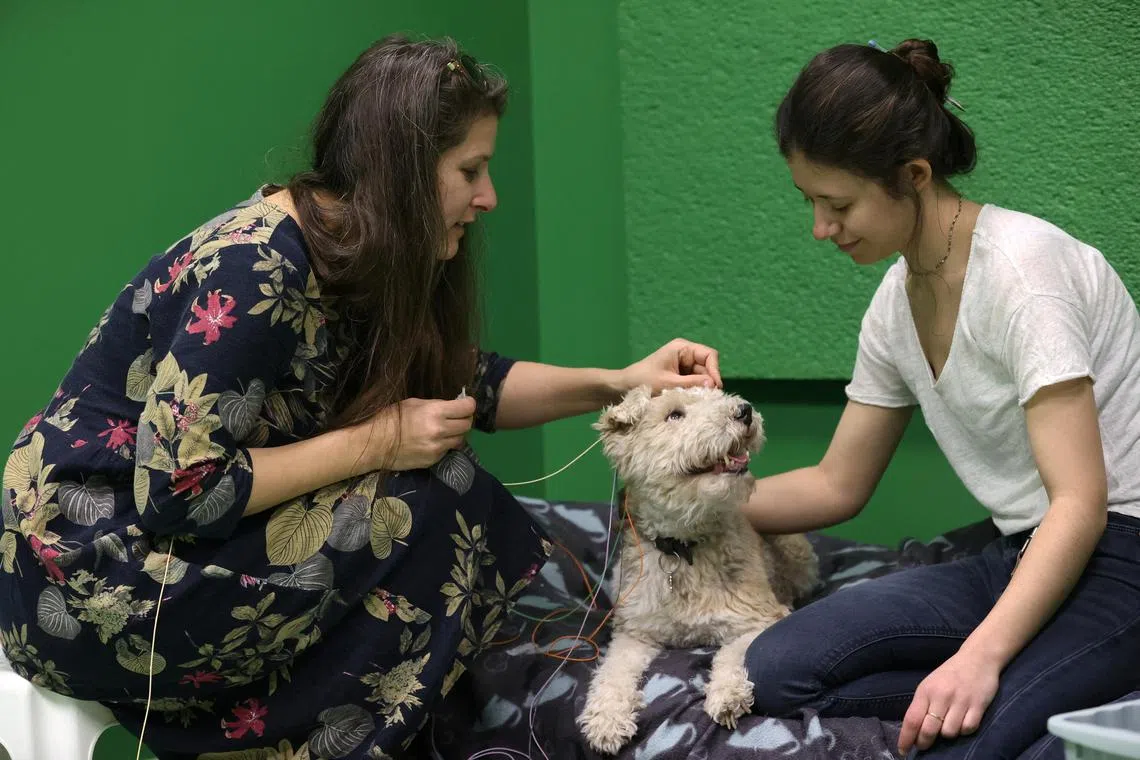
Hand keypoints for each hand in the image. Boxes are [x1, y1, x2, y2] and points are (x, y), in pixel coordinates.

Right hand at [355, 396, 475, 471]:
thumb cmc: (391, 418)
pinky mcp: (433, 460)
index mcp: (435, 412)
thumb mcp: (415, 404)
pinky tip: (434, 441)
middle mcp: (440, 430)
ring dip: (457, 434)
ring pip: (461, 440)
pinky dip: (445, 445)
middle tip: (458, 417)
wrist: (374, 444)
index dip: (469, 404)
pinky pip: (447, 450)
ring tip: (446, 430)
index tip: (467, 404)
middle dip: (465, 419)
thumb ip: (436, 406)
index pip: (467, 408)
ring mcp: (438, 447)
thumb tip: (452, 407)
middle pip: (467, 425)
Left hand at [620, 338, 721, 394]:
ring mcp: (682, 366)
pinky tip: (692, 400)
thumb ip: (693, 383)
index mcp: (682, 348)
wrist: (621, 387)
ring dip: (701, 388)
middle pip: (707, 367)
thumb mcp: (669, 383)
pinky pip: (693, 383)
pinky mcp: (679, 377)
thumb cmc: (642, 381)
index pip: (709, 355)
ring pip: (701, 377)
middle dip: (708, 382)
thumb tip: (715, 384)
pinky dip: (694, 391)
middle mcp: (685, 354)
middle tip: (708, 398)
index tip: (715, 388)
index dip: (715, 370)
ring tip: (699, 400)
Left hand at [898, 650, 999, 755]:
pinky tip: (963, 722)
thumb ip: (922, 705)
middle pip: (928, 730)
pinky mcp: (978, 705)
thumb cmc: (950, 674)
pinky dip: (964, 730)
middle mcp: (941, 696)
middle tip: (924, 745)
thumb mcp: (930, 685)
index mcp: (926, 691)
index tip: (902, 751)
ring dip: (947, 735)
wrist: (977, 658)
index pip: (912, 719)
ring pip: (949, 733)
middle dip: (924, 742)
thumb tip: (913, 730)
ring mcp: (960, 701)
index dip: (906, 738)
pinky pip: (968, 729)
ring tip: (948, 726)